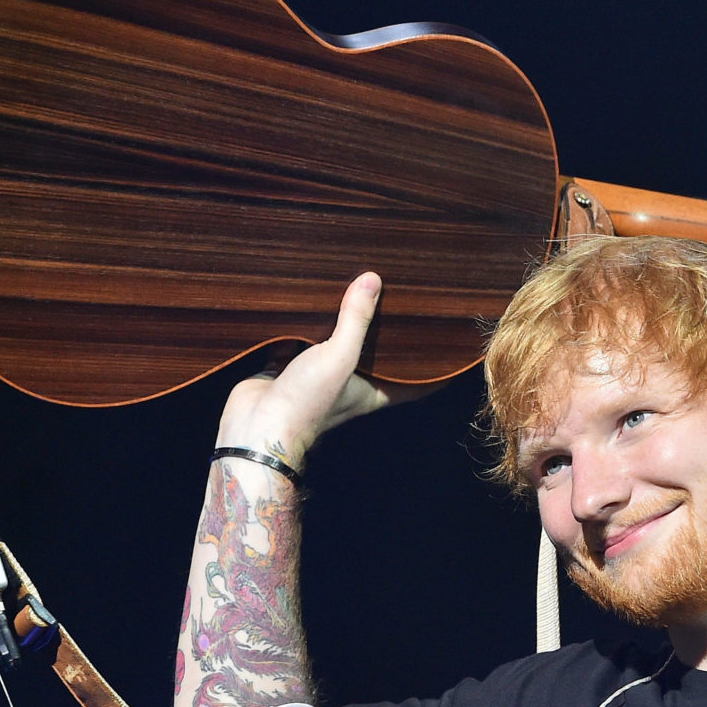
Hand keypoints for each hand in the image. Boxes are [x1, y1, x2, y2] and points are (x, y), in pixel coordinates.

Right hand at [216, 272, 416, 461]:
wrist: (255, 427)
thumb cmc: (305, 404)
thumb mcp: (339, 358)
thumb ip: (356, 320)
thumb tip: (373, 280)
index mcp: (373, 391)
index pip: (415, 381)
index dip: (434, 367)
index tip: (452, 345)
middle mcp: (350, 384)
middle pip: (376, 356)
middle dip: (387, 332)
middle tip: (402, 301)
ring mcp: (320, 376)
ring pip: (338, 344)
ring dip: (344, 322)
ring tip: (358, 287)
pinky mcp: (291, 367)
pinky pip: (303, 340)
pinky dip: (306, 323)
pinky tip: (309, 298)